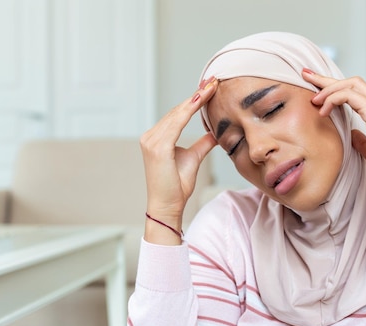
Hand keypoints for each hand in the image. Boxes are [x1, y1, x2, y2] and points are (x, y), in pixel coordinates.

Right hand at [139, 77, 218, 239]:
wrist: (167, 206)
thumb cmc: (176, 186)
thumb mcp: (193, 158)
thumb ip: (202, 144)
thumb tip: (214, 132)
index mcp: (157, 138)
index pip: (178, 114)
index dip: (194, 100)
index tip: (210, 86)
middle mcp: (150, 136)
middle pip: (177, 110)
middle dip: (197, 95)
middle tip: (214, 80)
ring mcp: (151, 140)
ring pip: (177, 114)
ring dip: (195, 99)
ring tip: (211, 86)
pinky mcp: (157, 147)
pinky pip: (175, 124)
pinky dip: (188, 110)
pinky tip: (200, 99)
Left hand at [301, 70, 365, 195]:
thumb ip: (360, 140)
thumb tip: (352, 135)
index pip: (353, 92)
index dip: (333, 88)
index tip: (314, 88)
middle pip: (350, 82)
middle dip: (326, 79)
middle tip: (306, 75)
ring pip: (349, 84)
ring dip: (328, 89)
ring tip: (314, 101)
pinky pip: (349, 95)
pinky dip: (334, 99)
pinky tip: (324, 110)